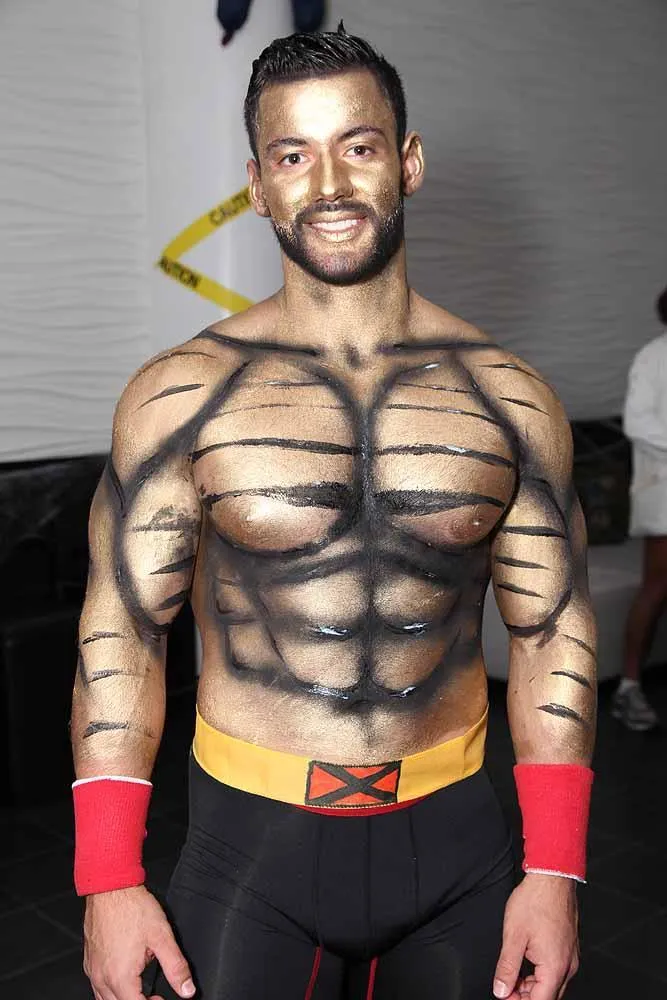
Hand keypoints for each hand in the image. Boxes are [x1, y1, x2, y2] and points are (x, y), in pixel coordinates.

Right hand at [83, 884, 194, 999]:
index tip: (162, 998)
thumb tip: (187, 990)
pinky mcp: (89, 961)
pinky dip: (111, 990)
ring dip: (123, 998)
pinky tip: (122, 979)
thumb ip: (176, 967)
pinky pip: (97, 987)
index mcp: (120, 977)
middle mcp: (102, 978)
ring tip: (140, 989)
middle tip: (154, 995)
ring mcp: (92, 970)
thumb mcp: (162, 937)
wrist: (110, 888)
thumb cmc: (132, 908)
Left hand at [493, 873, 578, 999]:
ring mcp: (570, 957)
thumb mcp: (513, 936)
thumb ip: (506, 967)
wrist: (552, 877)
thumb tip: (501, 990)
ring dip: (532, 986)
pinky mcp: (569, 947)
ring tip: (512, 974)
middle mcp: (567, 966)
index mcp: (554, 967)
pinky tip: (526, 963)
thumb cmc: (535, 901)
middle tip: (505, 986)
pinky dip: (540, 974)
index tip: (504, 995)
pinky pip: (556, 971)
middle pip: (547, 996)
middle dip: (525, 996)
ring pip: (552, 984)